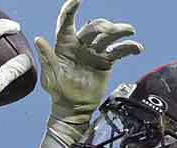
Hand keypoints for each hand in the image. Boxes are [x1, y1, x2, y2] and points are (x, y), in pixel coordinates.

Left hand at [36, 0, 142, 123]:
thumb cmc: (58, 91)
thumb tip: (38, 40)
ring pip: (108, 36)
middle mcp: (81, 44)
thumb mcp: (49, 77)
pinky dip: (129, 48)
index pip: (67, 23)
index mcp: (64, 45)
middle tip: (110, 30)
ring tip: (129, 31)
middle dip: (103, 26)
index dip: (70, 10)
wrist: (73, 108)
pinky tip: (137, 49)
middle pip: (93, 28)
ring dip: (120, 31)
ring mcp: (95, 52)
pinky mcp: (106, 61)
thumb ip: (47, 58)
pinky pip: (119, 51)